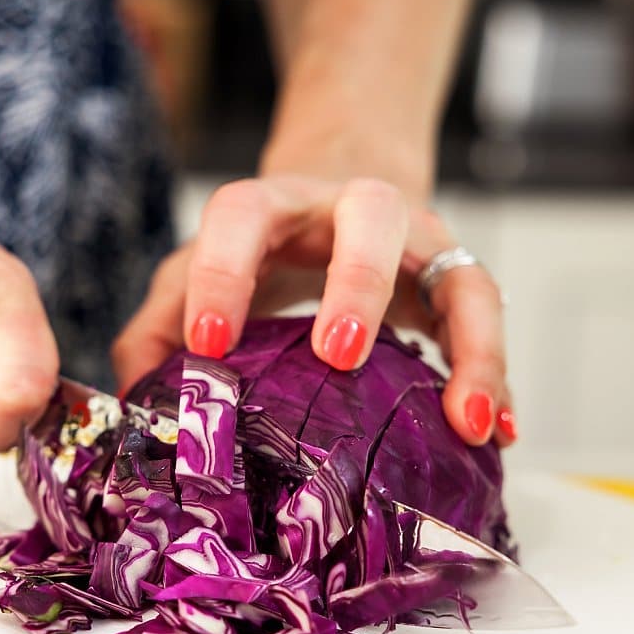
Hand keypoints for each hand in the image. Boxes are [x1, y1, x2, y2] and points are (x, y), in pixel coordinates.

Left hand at [112, 175, 513, 446]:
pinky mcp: (456, 276)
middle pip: (369, 214)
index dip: (222, 274)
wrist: (337, 201)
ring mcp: (417, 241)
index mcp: (272, 205)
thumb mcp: (200, 274)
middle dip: (356, 281)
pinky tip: (496, 432)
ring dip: (466, 343)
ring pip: (458, 271)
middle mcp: (352, 209)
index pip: (241, 215)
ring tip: (462, 416)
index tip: (209, 347)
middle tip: (340, 354)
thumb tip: (137, 395)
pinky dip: (496, 375)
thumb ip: (159, 322)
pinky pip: (490, 319)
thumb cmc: (261, 250)